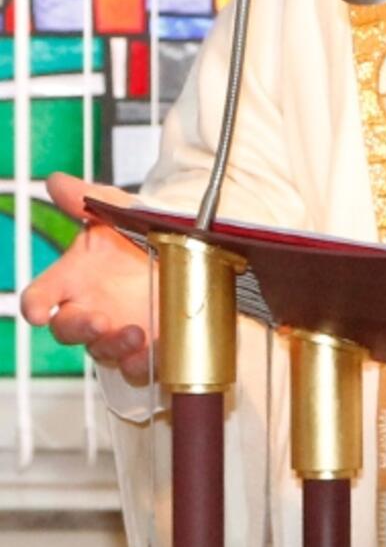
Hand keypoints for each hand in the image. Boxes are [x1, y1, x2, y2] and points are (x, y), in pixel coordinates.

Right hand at [19, 172, 153, 384]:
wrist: (188, 255)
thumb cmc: (141, 236)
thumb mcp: (121, 212)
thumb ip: (88, 200)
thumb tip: (57, 180)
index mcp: (74, 279)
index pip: (41, 295)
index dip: (36, 303)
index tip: (37, 309)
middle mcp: (90, 309)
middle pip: (68, 328)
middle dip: (79, 328)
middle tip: (98, 321)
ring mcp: (116, 331)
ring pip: (102, 350)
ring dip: (114, 347)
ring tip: (135, 333)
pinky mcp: (145, 349)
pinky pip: (137, 366)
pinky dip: (144, 364)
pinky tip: (155, 354)